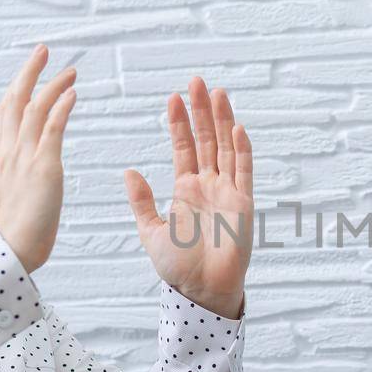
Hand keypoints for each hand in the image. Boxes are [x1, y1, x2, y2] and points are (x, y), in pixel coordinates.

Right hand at [0, 43, 77, 274]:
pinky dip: (61, 107)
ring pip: (34, 109)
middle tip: (43, 51)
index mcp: (0, 161)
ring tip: (71, 69)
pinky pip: (52, 129)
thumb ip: (14, 183)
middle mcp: (8, 153)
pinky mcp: (43, 167)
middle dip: (29, 73)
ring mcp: (23, 158)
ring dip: (53, 85)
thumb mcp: (8, 201)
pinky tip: (73, 93)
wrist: (8, 254)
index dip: (15, 90)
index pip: (4, 116)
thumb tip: (21, 181)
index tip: (25, 75)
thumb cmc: (12, 237)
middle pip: (15, 101)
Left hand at [123, 76, 252, 318]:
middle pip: (206, 139)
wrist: (201, 290)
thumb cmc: (178, 266)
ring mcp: (228, 191)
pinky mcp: (243, 203)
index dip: (179, 122)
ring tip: (217, 93)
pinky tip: (237, 129)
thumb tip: (128, 170)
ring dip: (222, 121)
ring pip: (225, 147)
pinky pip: (243, 171)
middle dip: (202, 110)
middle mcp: (209, 185)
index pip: (183, 147)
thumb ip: (142, 201)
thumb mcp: (151, 231)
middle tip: (196, 81)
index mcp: (186, 188)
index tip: (173, 98)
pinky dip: (241, 150)